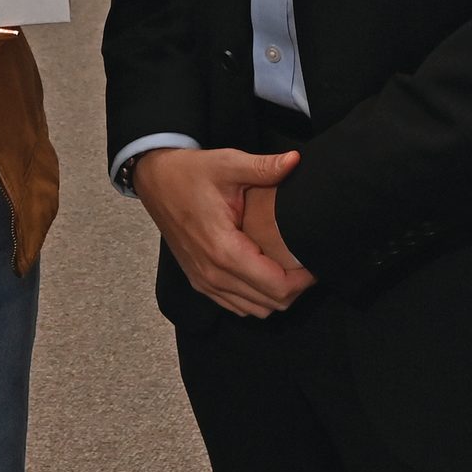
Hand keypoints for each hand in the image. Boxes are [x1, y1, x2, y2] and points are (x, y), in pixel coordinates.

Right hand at [133, 147, 317, 317]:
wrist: (155, 181)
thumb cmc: (191, 173)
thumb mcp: (228, 163)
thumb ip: (264, 166)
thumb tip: (295, 161)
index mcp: (223, 249)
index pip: (275, 286)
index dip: (303, 280)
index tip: (316, 261)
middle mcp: (212, 274)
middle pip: (268, 304)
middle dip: (295, 289)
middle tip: (309, 264)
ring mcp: (204, 282)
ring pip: (253, 310)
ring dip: (276, 296)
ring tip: (291, 268)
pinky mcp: (199, 281)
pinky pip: (235, 305)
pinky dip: (256, 297)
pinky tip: (266, 273)